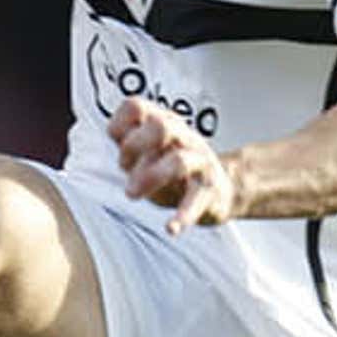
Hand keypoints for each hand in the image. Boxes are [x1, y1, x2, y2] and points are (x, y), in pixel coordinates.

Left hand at [112, 99, 238, 231]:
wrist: (220, 191)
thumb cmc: (175, 172)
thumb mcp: (149, 155)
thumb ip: (130, 150)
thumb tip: (122, 157)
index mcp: (164, 124)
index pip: (136, 108)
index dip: (119, 126)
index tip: (117, 145)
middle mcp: (184, 138)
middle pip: (160, 126)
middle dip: (134, 147)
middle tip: (123, 168)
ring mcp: (199, 163)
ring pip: (179, 161)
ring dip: (151, 177)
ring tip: (133, 194)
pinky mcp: (210, 190)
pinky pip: (196, 201)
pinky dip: (183, 216)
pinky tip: (171, 228)